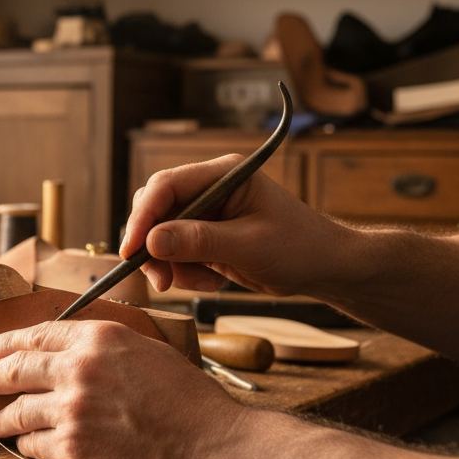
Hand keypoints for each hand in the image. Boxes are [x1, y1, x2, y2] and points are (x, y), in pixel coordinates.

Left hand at [0, 319, 244, 458]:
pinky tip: (26, 446)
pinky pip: (33, 444)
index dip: (9, 342)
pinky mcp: (72, 449)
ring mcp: (72, 409)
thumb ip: (108, 346)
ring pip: (16, 411)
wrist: (209, 447)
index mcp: (100, 337)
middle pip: (14, 369)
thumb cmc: (190, 402)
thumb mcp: (149, 351)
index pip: (39, 333)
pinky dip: (27, 445)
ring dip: (1, 418)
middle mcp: (79, 368)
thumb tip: (78, 348)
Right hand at [120, 154, 345, 296]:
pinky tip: (212, 282)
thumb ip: (198, 241)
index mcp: (222, 174)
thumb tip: (150, 241)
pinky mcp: (204, 236)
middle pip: (155, 210)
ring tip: (204, 284)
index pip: (166, 186)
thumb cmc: (300, 248)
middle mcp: (209, 188)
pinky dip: (184, 273)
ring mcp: (205, 213)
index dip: (143, 217)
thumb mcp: (249, 246)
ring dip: (172, 265)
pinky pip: (175, 253)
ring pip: (160, 236)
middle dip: (152, 246)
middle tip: (161, 280)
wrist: (326, 269)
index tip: (132, 250)